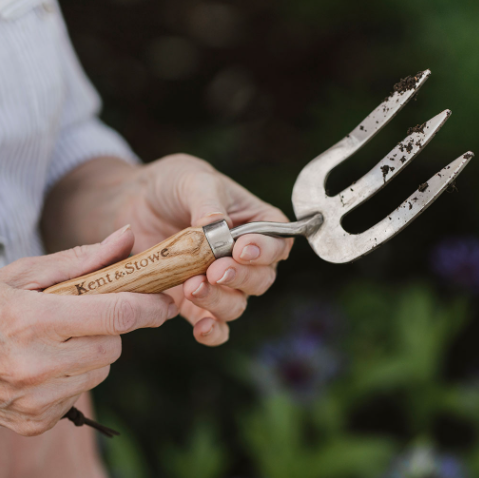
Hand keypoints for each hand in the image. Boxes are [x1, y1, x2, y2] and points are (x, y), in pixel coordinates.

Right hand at [0, 227, 175, 435]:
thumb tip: (129, 237)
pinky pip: (80, 395)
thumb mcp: (29, 273)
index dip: (150, 307)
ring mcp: (31, 399)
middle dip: (111, 329)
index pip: (116, 314)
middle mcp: (33, 365)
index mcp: (32, 319)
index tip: (165, 302)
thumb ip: (83, 258)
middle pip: (113, 346)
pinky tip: (48, 365)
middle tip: (86, 316)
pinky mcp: (33, 421)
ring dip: (93, 354)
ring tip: (59, 340)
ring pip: (100, 371)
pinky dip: (74, 378)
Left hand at [116, 154, 293, 346]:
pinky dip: (211, 331)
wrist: (137, 201)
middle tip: (215, 270)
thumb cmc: (175, 184)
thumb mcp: (194, 181)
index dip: (265, 250)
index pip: (277, 242)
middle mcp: (243, 258)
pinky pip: (213, 324)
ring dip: (219, 301)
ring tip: (193, 287)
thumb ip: (208, 203)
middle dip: (240, 278)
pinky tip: (201, 328)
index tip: (241, 249)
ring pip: (236, 304)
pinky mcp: (194, 300)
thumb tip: (217, 227)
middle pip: (261, 279)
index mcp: (254, 224)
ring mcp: (220, 281)